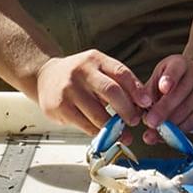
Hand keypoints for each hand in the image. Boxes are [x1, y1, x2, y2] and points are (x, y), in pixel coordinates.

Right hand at [28, 50, 147, 133]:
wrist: (45, 76)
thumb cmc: (78, 75)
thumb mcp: (97, 68)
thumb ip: (117, 82)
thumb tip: (141, 105)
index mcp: (95, 59)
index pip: (121, 73)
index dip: (137, 90)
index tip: (147, 103)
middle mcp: (81, 71)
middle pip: (111, 92)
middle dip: (127, 110)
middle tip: (135, 121)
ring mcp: (69, 89)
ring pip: (98, 113)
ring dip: (114, 127)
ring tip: (122, 132)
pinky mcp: (60, 107)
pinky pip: (85, 124)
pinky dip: (98, 131)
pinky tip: (104, 133)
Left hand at [140, 56, 192, 135]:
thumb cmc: (171, 83)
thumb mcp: (157, 81)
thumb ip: (148, 93)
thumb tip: (142, 109)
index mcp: (180, 64)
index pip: (176, 68)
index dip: (169, 78)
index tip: (163, 89)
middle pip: (181, 92)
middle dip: (164, 110)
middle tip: (150, 122)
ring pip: (188, 109)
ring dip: (171, 124)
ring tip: (156, 133)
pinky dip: (181, 130)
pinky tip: (170, 134)